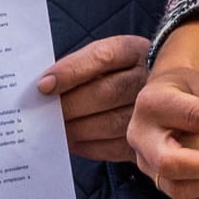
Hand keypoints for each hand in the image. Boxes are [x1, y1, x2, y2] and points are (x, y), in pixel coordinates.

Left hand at [36, 35, 149, 161]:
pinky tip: (71, 142)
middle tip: (42, 115)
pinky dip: (89, 146)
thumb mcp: (101, 61)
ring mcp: (156, 111)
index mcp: (133, 52)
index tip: (43, 86)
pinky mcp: (151, 140)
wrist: (156, 96)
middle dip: (69, 106)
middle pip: (107, 92)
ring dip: (76, 129)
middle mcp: (149, 79)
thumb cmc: (113, 75)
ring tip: (53, 130)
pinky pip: (117, 147)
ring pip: (112, 123)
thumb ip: (75, 68)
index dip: (70, 71)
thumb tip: (42, 88)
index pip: (102, 57)